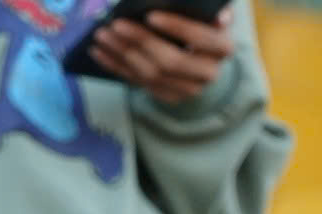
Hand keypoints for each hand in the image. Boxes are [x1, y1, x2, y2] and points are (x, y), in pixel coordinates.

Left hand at [91, 8, 233, 101]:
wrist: (202, 53)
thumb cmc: (200, 22)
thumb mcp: (205, 11)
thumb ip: (205, 6)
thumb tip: (215, 15)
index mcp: (222, 47)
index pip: (201, 38)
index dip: (177, 27)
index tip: (150, 15)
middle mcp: (209, 73)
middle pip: (171, 61)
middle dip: (141, 41)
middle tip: (116, 24)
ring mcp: (188, 89)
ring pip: (151, 75)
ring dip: (122, 54)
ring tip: (102, 35)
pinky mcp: (169, 96)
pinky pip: (138, 83)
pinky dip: (116, 67)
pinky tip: (99, 52)